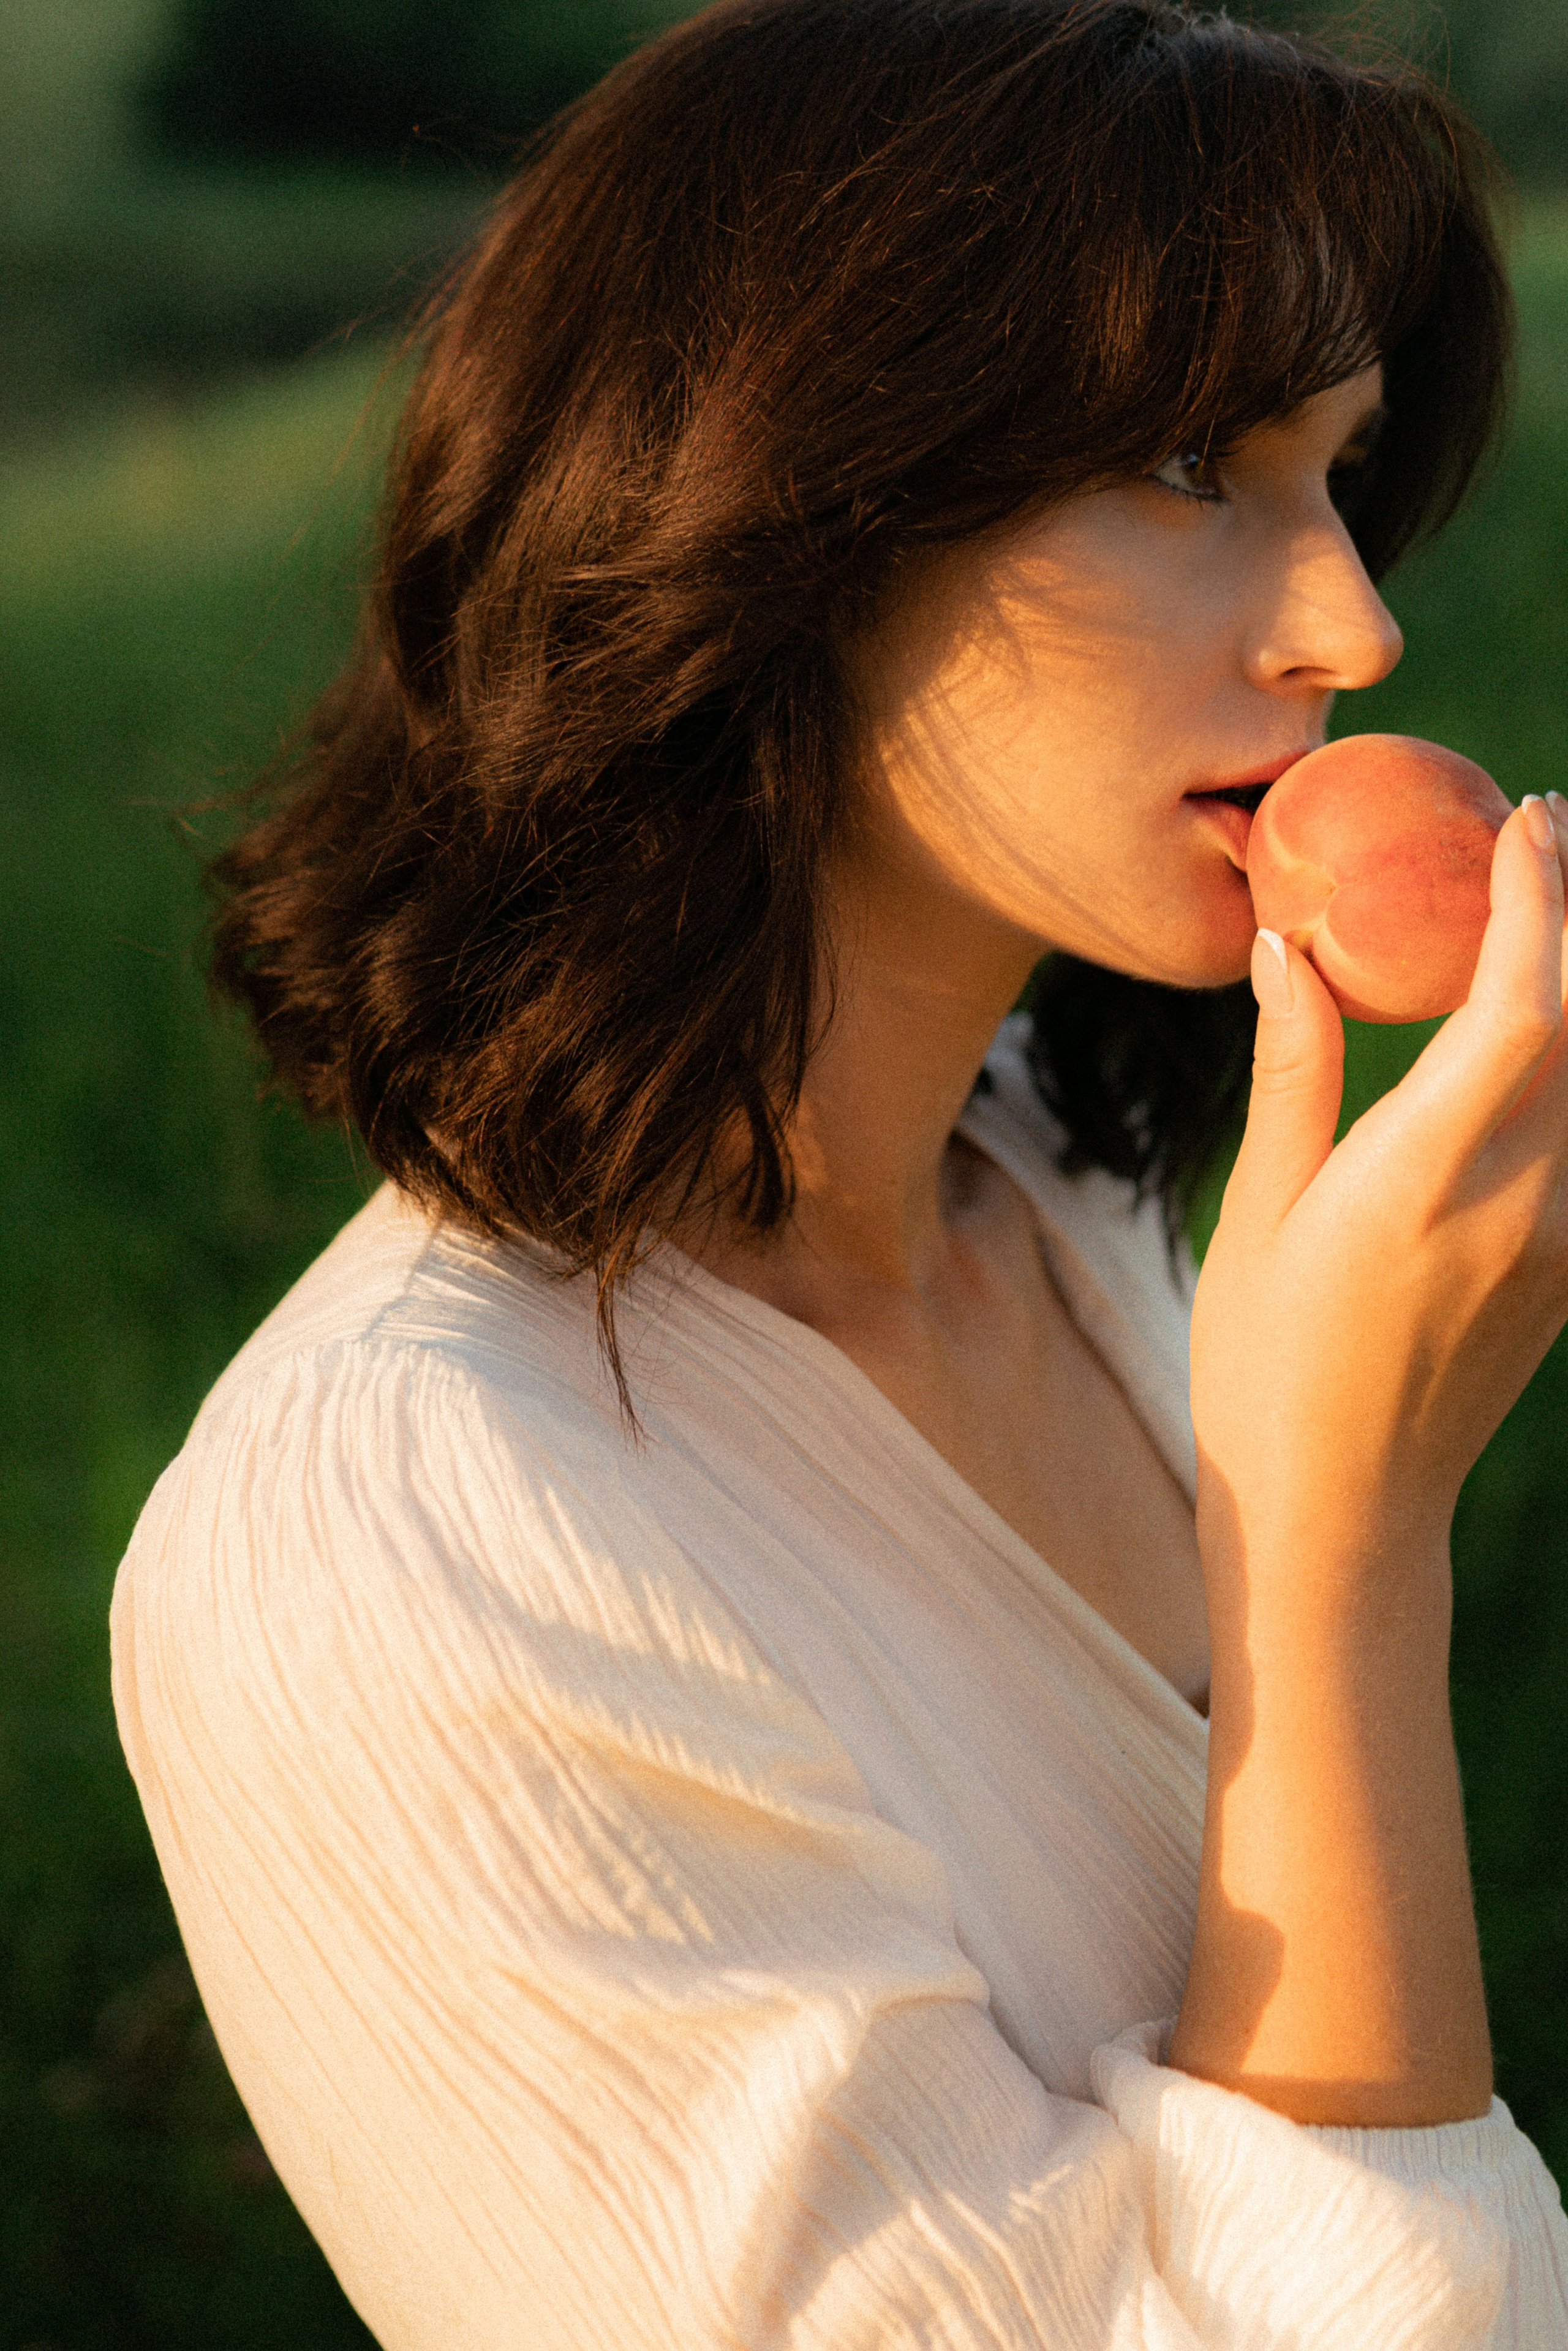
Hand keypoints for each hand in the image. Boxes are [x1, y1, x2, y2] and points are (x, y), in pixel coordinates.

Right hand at [1192, 789, 1567, 1584]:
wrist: (1343, 1516)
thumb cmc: (1267, 1365)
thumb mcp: (1260, 1213)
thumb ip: (1294, 1072)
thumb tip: (1289, 945)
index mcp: (1429, 1180)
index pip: (1525, 1003)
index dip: (1537, 897)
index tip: (1525, 816)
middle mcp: (1529, 1202)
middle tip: (1551, 828)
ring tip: (1557, 904)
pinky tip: (1552, 1017)